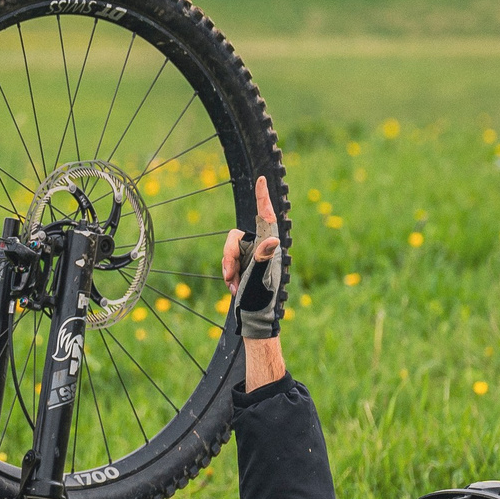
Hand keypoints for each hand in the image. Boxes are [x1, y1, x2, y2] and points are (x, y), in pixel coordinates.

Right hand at [222, 177, 284, 338]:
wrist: (254, 318)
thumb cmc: (260, 299)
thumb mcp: (261, 278)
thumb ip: (263, 257)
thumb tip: (271, 240)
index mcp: (270, 247)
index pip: (266, 216)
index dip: (262, 197)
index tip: (260, 179)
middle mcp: (261, 248)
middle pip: (236, 237)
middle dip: (229, 255)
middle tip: (230, 276)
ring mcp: (252, 257)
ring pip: (229, 249)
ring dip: (228, 267)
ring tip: (233, 286)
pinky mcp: (243, 265)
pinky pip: (227, 260)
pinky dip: (227, 273)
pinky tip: (233, 287)